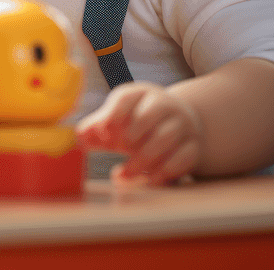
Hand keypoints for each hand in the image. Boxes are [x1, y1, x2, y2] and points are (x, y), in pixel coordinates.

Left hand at [76, 81, 204, 184]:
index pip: (126, 98)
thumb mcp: (119, 119)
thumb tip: (80, 135)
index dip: (113, 115)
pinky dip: (163, 172)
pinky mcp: (193, 145)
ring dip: (143, 159)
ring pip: (166, 137)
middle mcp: (165, 105)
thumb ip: (98, 127)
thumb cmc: (140, 121)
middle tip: (117, 152)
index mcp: (141, 94)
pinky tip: (148, 181)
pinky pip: (182, 158)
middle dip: (130, 137)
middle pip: (148, 117)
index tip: (102, 133)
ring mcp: (182, 124)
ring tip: (125, 173)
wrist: (181, 122)